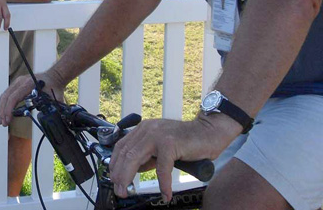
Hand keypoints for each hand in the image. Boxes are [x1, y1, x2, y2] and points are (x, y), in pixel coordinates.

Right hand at [0, 70, 64, 126]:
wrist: (54, 76)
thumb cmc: (54, 87)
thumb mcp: (53, 98)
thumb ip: (49, 109)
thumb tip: (45, 121)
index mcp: (28, 84)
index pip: (14, 97)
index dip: (9, 110)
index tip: (7, 120)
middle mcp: (20, 81)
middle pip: (6, 96)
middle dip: (3, 111)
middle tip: (3, 123)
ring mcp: (17, 82)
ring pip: (4, 95)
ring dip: (1, 108)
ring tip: (1, 120)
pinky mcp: (17, 84)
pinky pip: (7, 94)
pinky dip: (4, 104)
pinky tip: (3, 112)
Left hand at [109, 115, 236, 200]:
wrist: (209, 131)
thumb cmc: (187, 141)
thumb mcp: (161, 147)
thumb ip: (147, 156)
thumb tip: (132, 170)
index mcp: (143, 129)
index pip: (121, 146)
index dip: (114, 163)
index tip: (113, 178)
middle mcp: (147, 129)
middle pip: (125, 153)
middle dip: (119, 174)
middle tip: (119, 190)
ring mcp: (158, 135)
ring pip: (135, 158)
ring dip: (128, 177)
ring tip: (128, 191)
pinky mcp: (170, 143)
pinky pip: (162, 168)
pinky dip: (163, 183)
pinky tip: (165, 194)